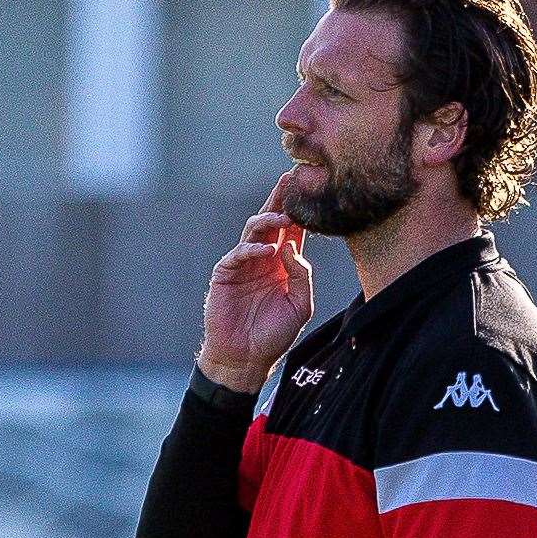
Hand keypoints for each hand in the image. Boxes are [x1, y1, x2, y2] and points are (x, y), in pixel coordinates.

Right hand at [199, 171, 314, 392]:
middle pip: (272, 221)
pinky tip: (266, 251)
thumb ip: (302, 275)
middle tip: (291, 178)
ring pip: (254, 230)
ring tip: (283, 216)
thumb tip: (292, 246)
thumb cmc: (273, 335)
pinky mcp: (226, 273)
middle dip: (281, 200)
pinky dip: (252, 249)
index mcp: (282, 264)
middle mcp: (263, 258)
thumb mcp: (300, 305)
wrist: (245, 359)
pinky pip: (238, 254)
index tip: (310, 188)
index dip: (300, 211)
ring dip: (268, 220)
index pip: (292, 231)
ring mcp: (243, 264)